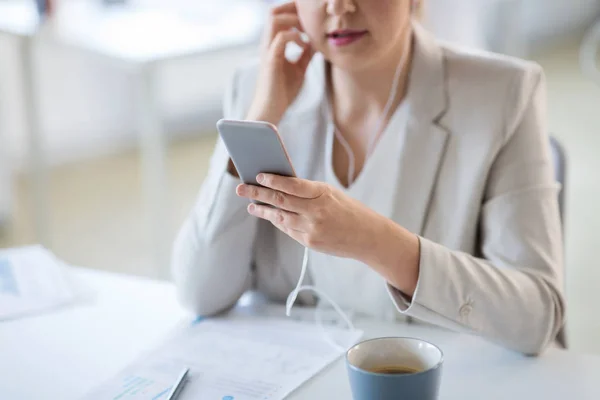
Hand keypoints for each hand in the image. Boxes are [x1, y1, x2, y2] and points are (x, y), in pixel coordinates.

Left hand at [235, 174, 419, 295]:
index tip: (258, 175)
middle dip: (257, 193)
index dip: (273, 180)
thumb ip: (307, 192)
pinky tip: (267, 215)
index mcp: (323, 194)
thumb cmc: (349, 210)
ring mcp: (312, 229)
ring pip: (279, 217)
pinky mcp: (310, 242)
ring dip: (263, 210)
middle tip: (241, 188)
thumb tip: (279, 186)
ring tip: (251, 204)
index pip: (292, 185)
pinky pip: (287, 229)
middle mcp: (316, 212)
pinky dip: (276, 220)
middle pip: (280, 201)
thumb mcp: (331, 195)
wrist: (368, 237)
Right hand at [246, 1, 315, 124]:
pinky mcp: (271, 60)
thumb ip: (305, 55)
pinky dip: (295, 37)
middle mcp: (268, 43)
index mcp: (273, 44)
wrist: (271, 111)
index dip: (294, 12)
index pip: (279, 16)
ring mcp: (268, 50)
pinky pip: (281, 37)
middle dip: (292, 10)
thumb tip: (316, 43)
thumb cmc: (282, 93)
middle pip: (274, 11)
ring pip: (274, 18)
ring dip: (293, 20)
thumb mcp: (299, 69)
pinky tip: (304, 46)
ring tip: (306, 31)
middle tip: (309, 21)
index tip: (311, 19)